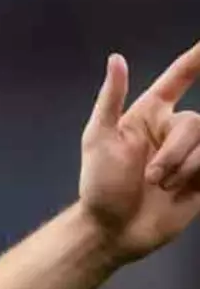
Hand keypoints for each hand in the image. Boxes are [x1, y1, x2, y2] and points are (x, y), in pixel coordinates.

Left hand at [78, 42, 199, 261]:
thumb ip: (111, 99)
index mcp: (147, 115)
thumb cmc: (100, 185)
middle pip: (194, 122)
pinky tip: (182, 190)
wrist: (114, 229)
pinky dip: (198, 175)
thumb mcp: (98, 139)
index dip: (196, 59)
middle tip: (150, 178)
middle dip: (174, 152)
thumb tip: (117, 58)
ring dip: (183, 168)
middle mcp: (172, 130)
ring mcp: (191, 153)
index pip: (179, 78)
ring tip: (159, 187)